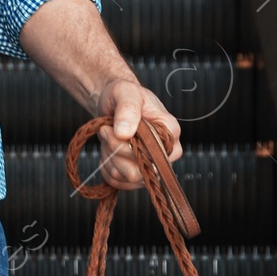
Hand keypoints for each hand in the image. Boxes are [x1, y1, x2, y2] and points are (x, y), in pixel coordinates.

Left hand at [91, 75, 181, 190]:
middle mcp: (166, 154)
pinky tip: (107, 150)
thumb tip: (124, 133)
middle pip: (138, 171)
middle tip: (106, 130)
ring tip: (108, 136)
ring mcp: (153, 167)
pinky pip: (118, 182)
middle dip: (115, 150)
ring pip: (127, 178)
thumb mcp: (126, 93)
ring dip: (109, 157)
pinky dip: (107, 167)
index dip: (128, 145)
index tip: (116, 128)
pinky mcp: (138, 176)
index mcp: (170, 132)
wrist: (114, 104)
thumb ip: (127, 110)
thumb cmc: (124, 95)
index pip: (153, 154)